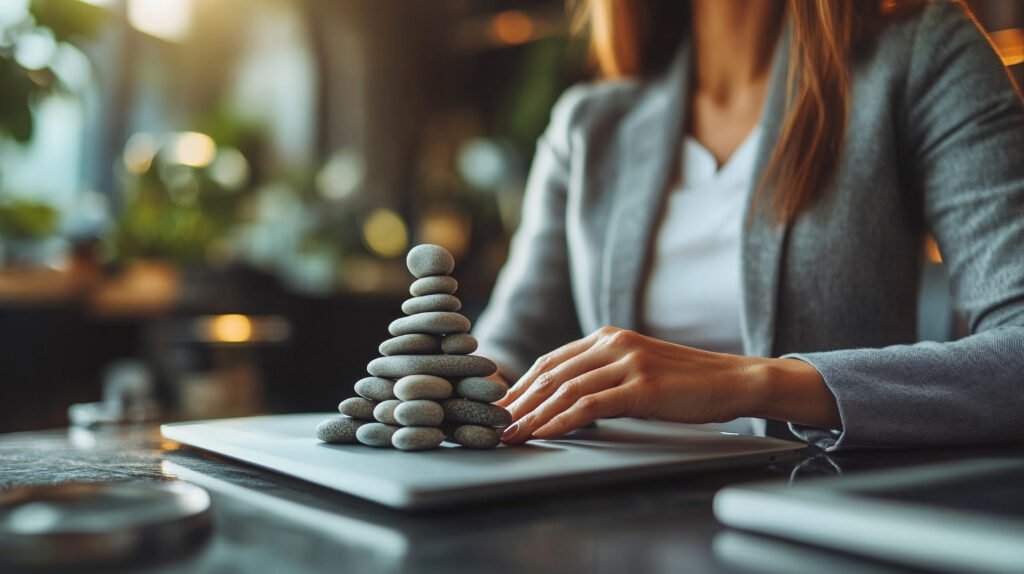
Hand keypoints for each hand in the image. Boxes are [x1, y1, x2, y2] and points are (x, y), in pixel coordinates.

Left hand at [496, 326, 768, 443]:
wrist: (734, 379)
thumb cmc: (686, 383)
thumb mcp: (638, 369)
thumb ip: (604, 375)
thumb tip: (565, 400)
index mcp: (607, 337)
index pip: (551, 362)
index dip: (521, 386)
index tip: (499, 408)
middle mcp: (612, 344)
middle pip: (550, 374)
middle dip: (518, 402)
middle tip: (492, 425)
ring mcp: (627, 362)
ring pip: (565, 390)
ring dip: (532, 415)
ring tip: (510, 436)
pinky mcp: (641, 385)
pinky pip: (590, 404)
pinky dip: (561, 421)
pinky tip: (544, 434)